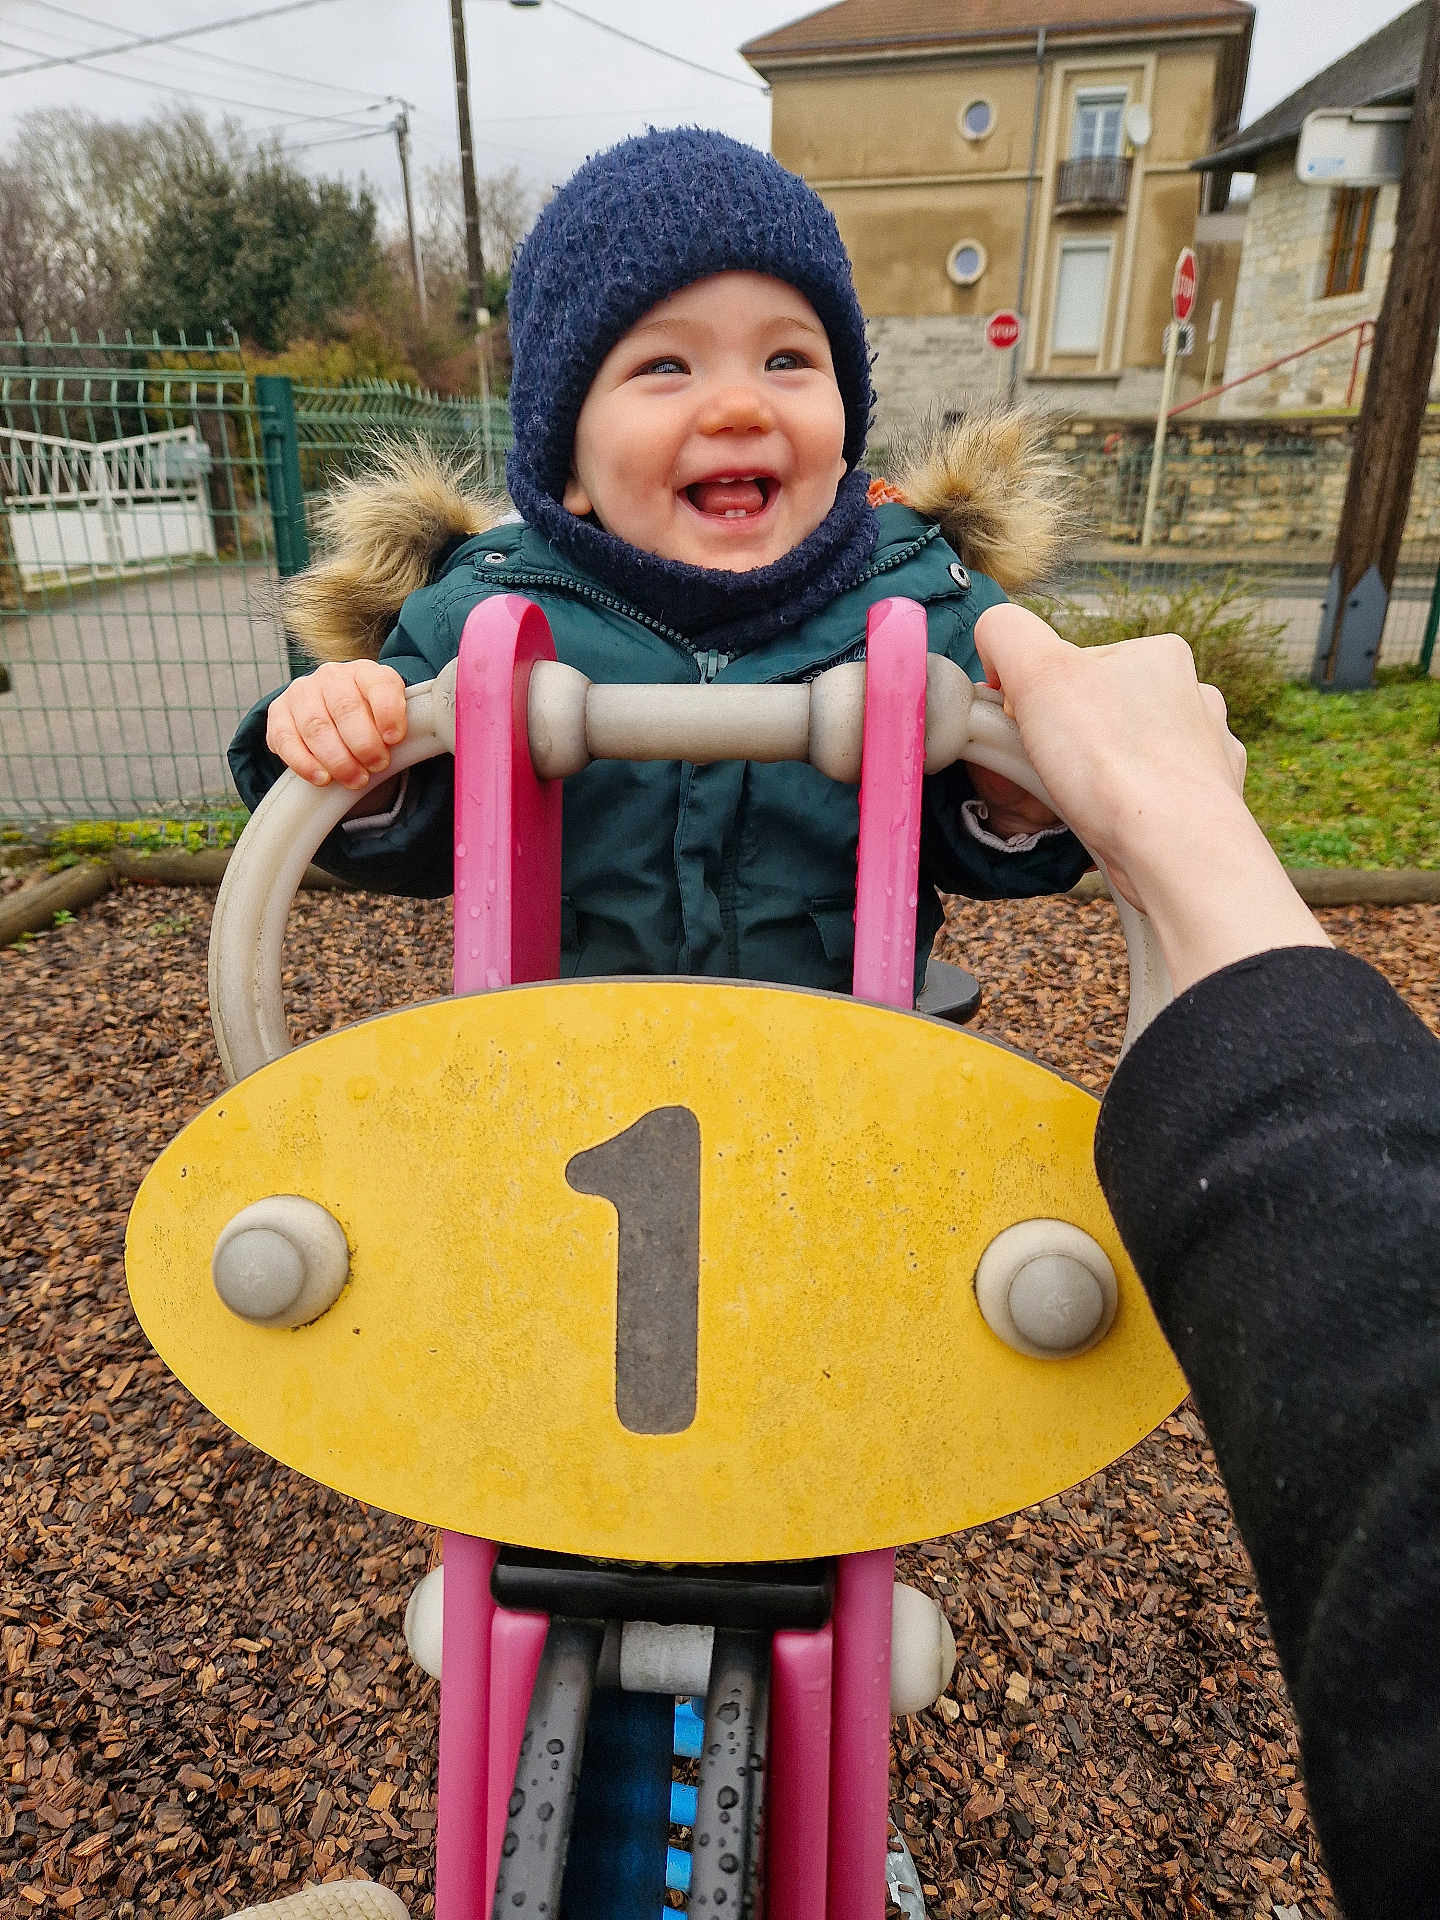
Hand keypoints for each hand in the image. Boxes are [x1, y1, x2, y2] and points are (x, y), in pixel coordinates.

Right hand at [265, 661, 407, 790]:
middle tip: (376, 766)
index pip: (379, 684)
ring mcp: (302, 692)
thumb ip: (398, 726)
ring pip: (315, 725)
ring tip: (354, 779)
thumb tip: (402, 746)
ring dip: (337, 758)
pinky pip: (285, 738)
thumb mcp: (390, 718)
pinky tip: (322, 778)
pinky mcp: (278, 712)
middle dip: (363, 743)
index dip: (388, 711)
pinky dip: (304, 762)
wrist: (332, 713)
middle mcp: (331, 676)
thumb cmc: (369, 721)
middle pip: (345, 707)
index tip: (394, 739)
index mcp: (365, 672)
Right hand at [973, 605, 1326, 991]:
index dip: (1037, 695)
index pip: (1077, 664)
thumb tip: (996, 640)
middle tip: (1049, 772)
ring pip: (1135, 752)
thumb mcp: (1038, 672)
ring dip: (1105, 773)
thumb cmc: (1111, 761)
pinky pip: (1159, 796)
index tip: (1024, 730)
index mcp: (1159, 654)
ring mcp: (1210, 752)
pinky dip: (1134, 807)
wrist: (1177, 852)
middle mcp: (1195, 696)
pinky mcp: (1212, 804)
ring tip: (1084, 802)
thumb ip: (1006, 634)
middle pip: (1106, 708)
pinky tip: (1119, 823)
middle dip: (1071, 737)